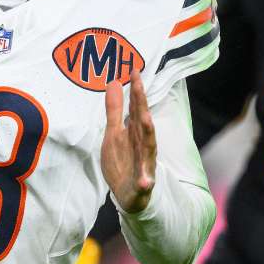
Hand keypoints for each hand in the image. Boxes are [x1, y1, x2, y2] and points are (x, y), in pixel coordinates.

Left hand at [100, 69, 155, 214]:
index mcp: (135, 131)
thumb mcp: (115, 133)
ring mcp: (144, 164)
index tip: (134, 69)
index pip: (137, 107)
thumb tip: (114, 82)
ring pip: (148, 148)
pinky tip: (146, 181)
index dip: (135, 89)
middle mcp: (143, 144)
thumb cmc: (124, 160)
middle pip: (143, 121)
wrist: (129, 194)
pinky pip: (145, 183)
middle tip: (139, 85)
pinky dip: (146, 181)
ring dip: (148, 134)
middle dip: (141, 104)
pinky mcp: (142, 184)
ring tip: (147, 119)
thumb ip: (114, 109)